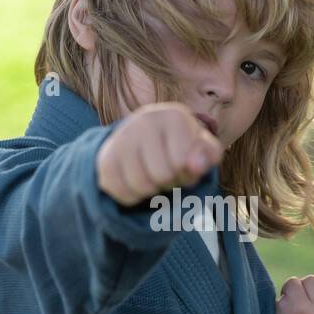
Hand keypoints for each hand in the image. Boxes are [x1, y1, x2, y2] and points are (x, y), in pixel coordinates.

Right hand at [96, 103, 224, 206]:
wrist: (143, 139)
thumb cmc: (181, 146)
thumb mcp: (202, 148)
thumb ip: (208, 155)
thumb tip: (196, 165)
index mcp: (174, 116)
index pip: (183, 162)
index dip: (188, 173)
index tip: (184, 163)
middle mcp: (144, 121)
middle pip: (162, 176)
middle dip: (170, 182)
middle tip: (168, 172)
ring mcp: (121, 139)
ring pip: (141, 187)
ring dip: (152, 191)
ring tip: (153, 176)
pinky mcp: (105, 158)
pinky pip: (122, 193)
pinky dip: (133, 197)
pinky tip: (137, 182)